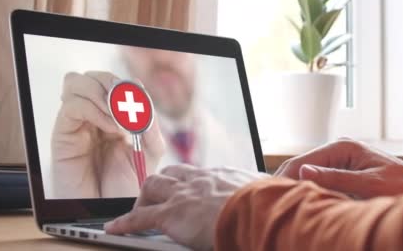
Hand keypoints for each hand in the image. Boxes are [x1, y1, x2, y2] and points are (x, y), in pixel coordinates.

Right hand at [51, 71, 164, 196]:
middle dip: (115, 86)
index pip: (115, 80)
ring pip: (76, 81)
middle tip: (130, 110)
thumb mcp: (150, 150)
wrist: (110, 210)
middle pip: (95, 75)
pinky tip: (110, 128)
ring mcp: (77, 122)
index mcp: (113, 113)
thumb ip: (149, 122)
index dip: (129, 86)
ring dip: (103, 95)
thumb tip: (138, 92)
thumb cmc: (126, 184)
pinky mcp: (63, 133)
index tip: (140, 105)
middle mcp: (93, 113)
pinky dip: (94, 110)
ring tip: (119, 120)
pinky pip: (72, 105)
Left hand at [104, 164, 268, 249]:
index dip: (188, 181)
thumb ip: (269, 191)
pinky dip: (125, 224)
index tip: (187, 186)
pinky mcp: (170, 214)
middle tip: (157, 195)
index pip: (199, 173)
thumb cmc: (268, 204)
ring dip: (143, 199)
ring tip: (137, 210)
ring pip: (152, 187)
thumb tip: (288, 190)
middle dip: (162, 184)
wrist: (259, 210)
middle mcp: (199, 179)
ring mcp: (183, 195)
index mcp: (222, 175)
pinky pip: (140, 218)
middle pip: (171, 174)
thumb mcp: (270, 194)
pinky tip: (114, 228)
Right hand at [274, 138, 402, 198]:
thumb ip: (336, 177)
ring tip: (289, 204)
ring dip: (300, 189)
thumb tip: (303, 171)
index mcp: (343, 146)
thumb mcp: (369, 184)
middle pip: (302, 167)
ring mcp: (340, 162)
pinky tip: (305, 202)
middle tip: (277, 203)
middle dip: (290, 183)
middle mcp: (339, 150)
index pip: (302, 161)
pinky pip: (319, 182)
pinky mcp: (343, 173)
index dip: (286, 178)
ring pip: (309, 176)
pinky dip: (311, 192)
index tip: (274, 195)